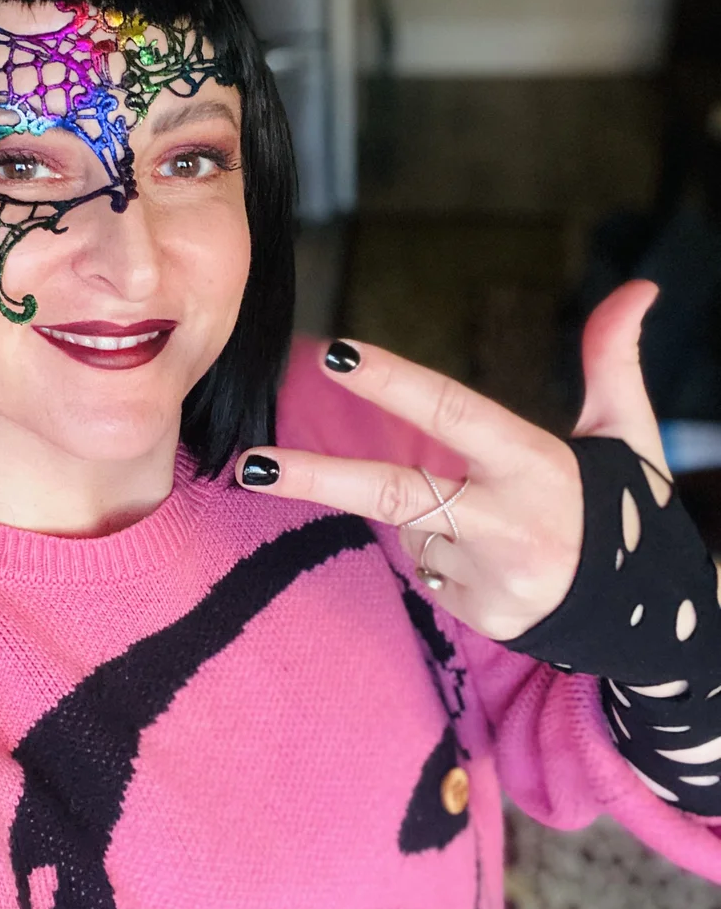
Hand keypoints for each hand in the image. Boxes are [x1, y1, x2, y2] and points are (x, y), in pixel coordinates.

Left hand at [236, 280, 665, 641]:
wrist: (658, 622)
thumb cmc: (627, 512)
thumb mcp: (628, 433)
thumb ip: (612, 359)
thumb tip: (641, 286)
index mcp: (538, 464)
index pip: (454, 412)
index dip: (393, 382)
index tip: (336, 354)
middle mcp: (510, 522)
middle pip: (396, 493)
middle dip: (314, 477)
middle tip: (250, 464)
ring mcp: (492, 578)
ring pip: (415, 529)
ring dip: (433, 517)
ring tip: (501, 525)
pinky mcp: (482, 617)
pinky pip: (432, 571)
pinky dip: (448, 556)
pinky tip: (500, 565)